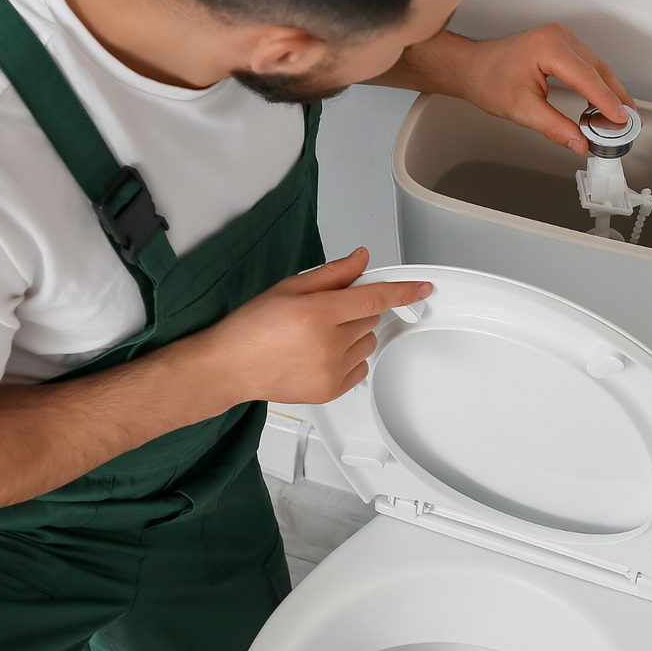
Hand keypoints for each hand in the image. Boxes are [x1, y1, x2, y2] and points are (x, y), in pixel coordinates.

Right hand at [197, 247, 430, 405]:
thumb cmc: (252, 327)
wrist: (229, 367)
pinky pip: (360, 368)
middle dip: (355, 310)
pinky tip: (319, 355)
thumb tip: (362, 260)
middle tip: (324, 312)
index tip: (421, 288)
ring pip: (367, 343)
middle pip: (370, 318)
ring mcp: (331, 370)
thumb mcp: (289, 288)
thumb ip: (332, 274)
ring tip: (318, 336)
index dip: (402, 290)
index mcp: (317, 312)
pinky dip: (348, 359)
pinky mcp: (330, 390)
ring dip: (353, 335)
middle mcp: (328, 344)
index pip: (374, 297)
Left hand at [454, 23, 636, 154]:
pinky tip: (602, 100)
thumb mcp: (523, 110)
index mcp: (547, 48)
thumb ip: (555, 128)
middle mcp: (557, 37)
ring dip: (608, 90)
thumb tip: (579, 142)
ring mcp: (560, 37)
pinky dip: (597, 82)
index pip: (587, 77)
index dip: (607, 101)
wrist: (473, 68)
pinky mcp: (560, 43)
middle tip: (627, 121)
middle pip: (597, 69)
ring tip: (618, 115)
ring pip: (596, 65)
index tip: (621, 119)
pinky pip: (587, 62)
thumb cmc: (488, 80)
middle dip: (614, 97)